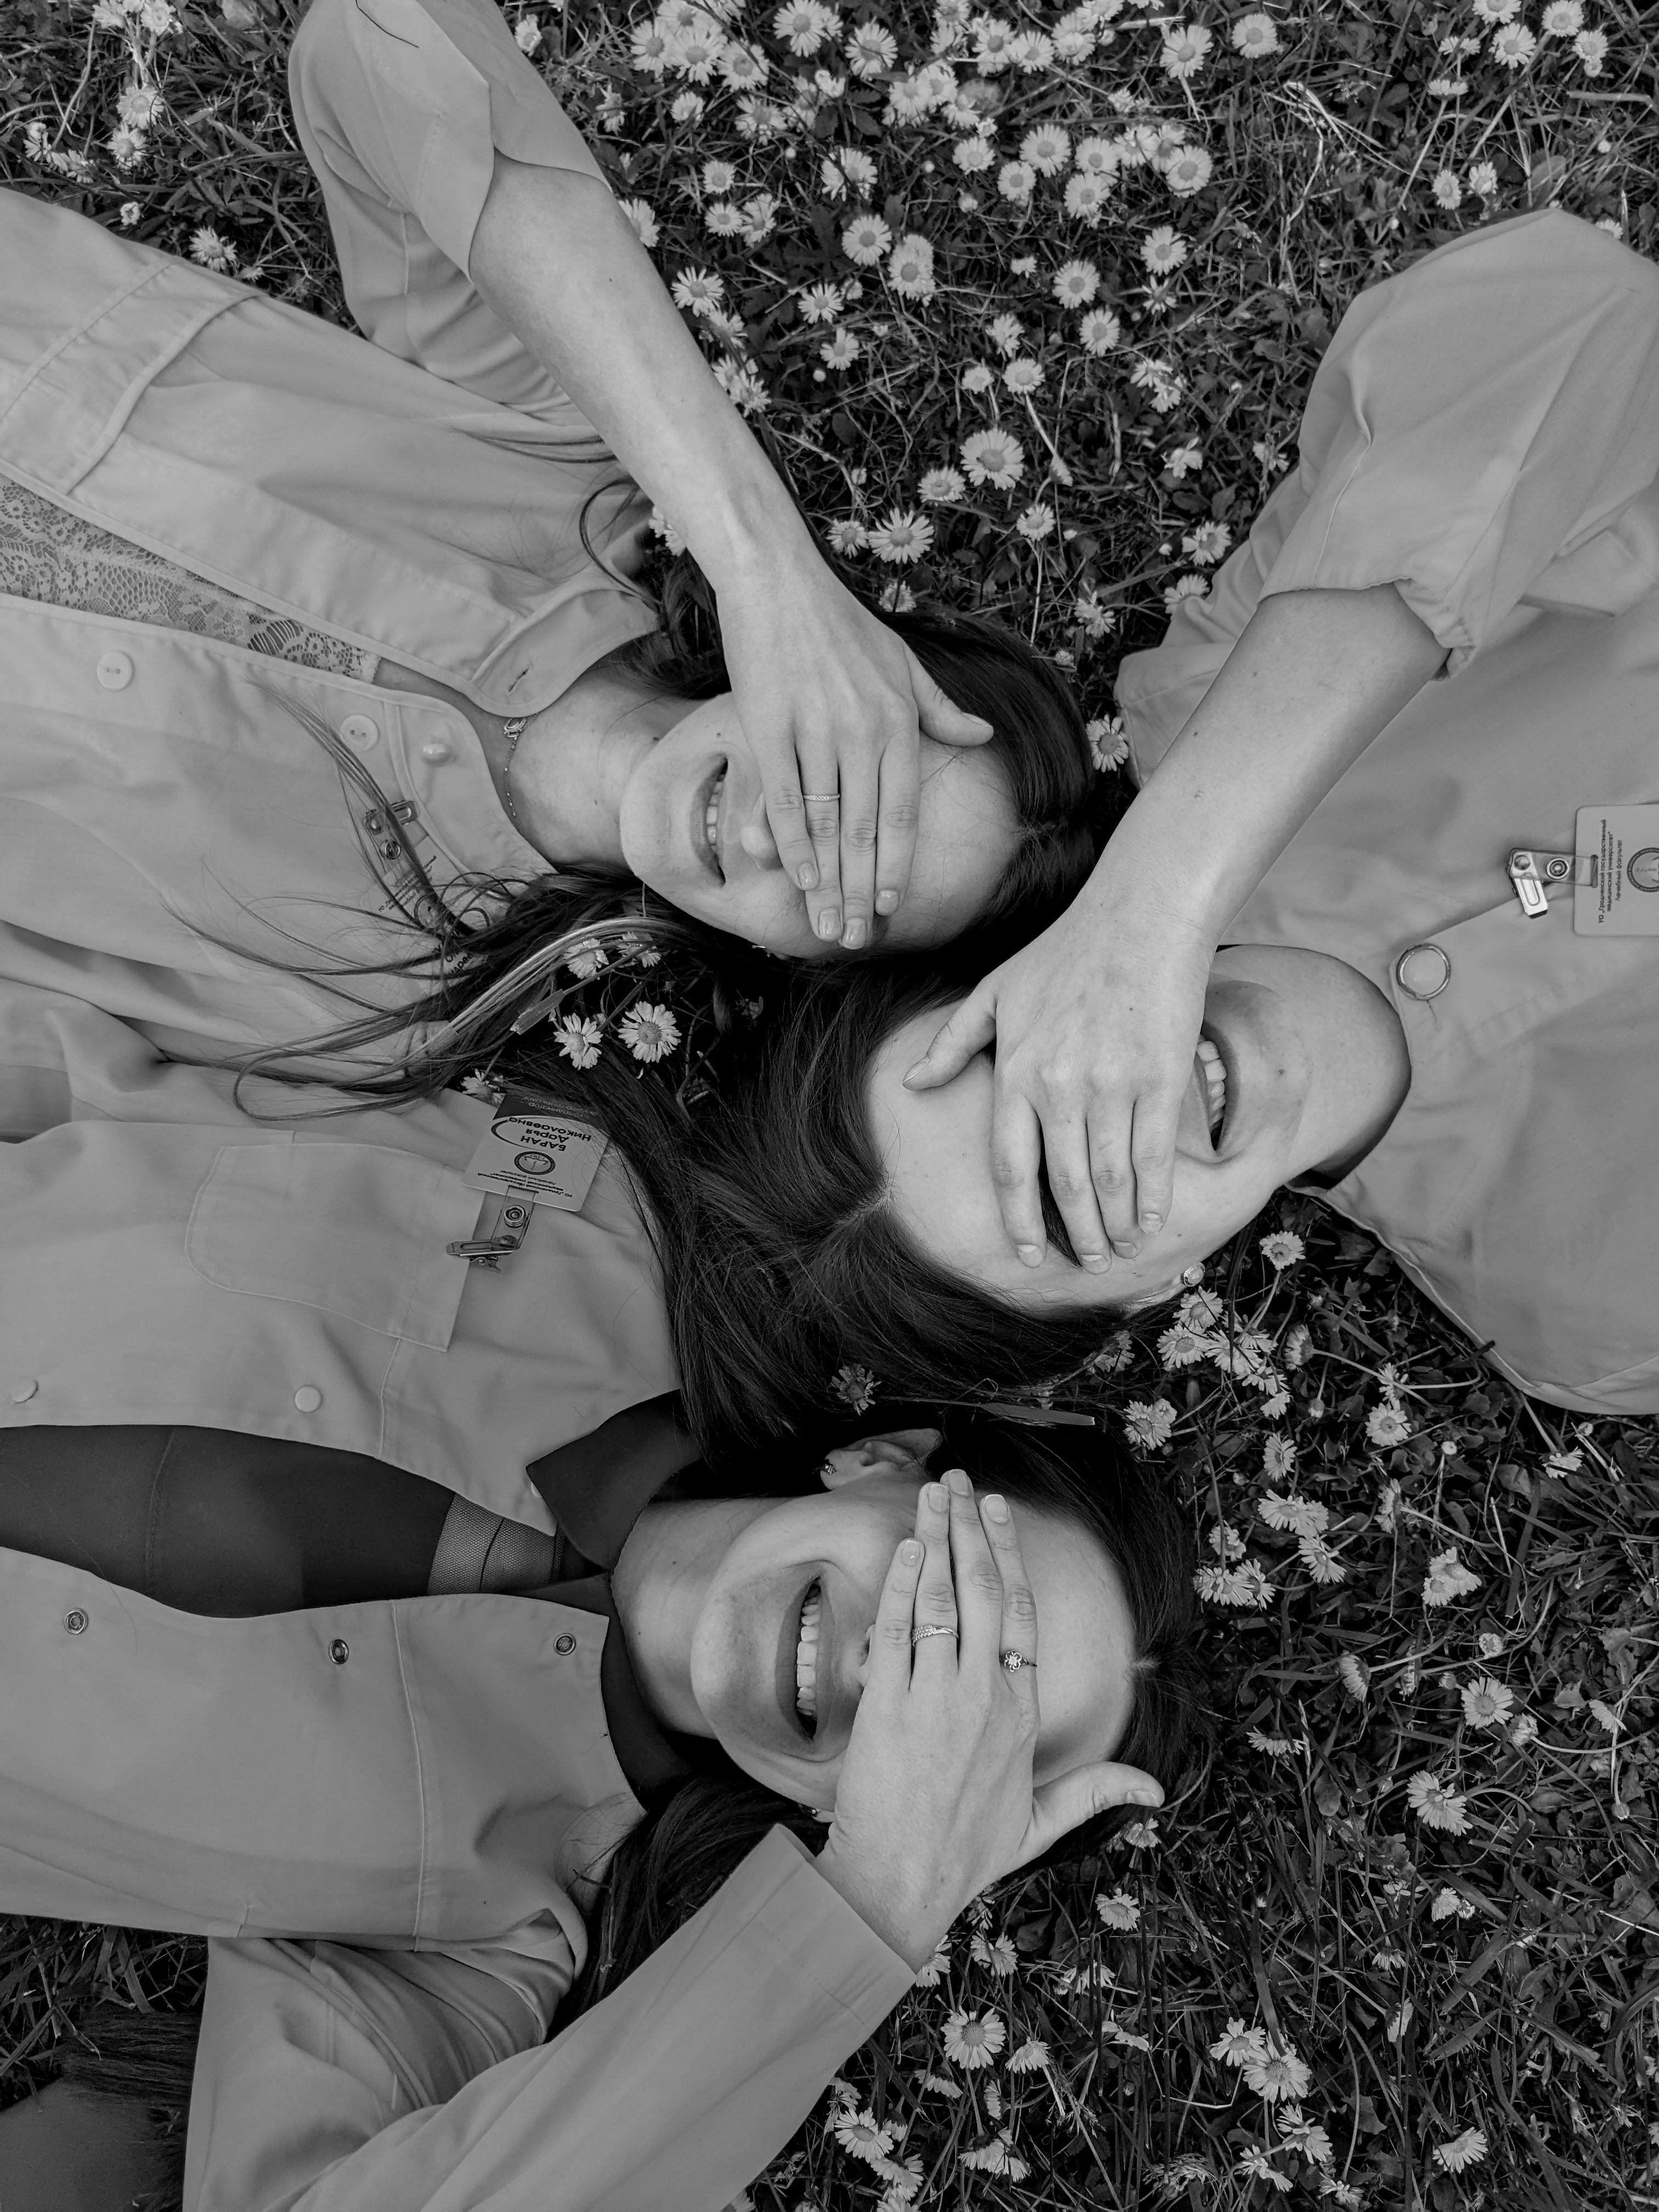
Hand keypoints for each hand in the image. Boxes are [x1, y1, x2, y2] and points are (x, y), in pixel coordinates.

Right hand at [713, 547, 990, 950]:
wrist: (779, 578)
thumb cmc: (841, 623)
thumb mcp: (903, 660)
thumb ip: (939, 709)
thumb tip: (982, 738)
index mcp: (898, 721)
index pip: (902, 810)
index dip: (896, 863)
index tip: (891, 905)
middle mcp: (863, 730)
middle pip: (865, 830)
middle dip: (860, 891)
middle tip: (857, 937)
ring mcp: (815, 730)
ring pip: (826, 824)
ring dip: (826, 882)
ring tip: (826, 925)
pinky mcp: (770, 725)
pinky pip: (786, 797)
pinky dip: (793, 843)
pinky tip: (798, 878)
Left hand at [814, 1471, 1160, 1968]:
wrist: (897, 1886)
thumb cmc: (962, 1856)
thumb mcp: (1038, 1824)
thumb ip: (1094, 1792)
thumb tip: (1157, 1790)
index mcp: (1021, 1715)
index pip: (1025, 1617)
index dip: (1012, 1557)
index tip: (999, 1514)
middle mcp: (984, 1696)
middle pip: (986, 1592)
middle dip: (972, 1527)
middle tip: (961, 1479)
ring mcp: (936, 1697)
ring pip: (943, 1599)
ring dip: (936, 1538)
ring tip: (931, 1493)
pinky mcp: (888, 1704)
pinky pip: (898, 1629)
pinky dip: (903, 1583)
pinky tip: (904, 1546)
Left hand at [902, 869, 1215, 1267]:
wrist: (1139, 916)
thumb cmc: (1064, 952)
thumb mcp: (993, 992)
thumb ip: (952, 1043)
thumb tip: (913, 1082)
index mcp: (1015, 1072)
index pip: (1010, 1166)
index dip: (1019, 1217)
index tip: (1027, 1253)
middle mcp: (1058, 1087)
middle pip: (1065, 1184)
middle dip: (1076, 1234)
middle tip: (1085, 1265)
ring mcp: (1111, 1085)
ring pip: (1110, 1178)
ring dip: (1116, 1225)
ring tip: (1121, 1250)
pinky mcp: (1159, 1079)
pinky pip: (1153, 1155)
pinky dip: (1154, 1196)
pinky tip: (1155, 1220)